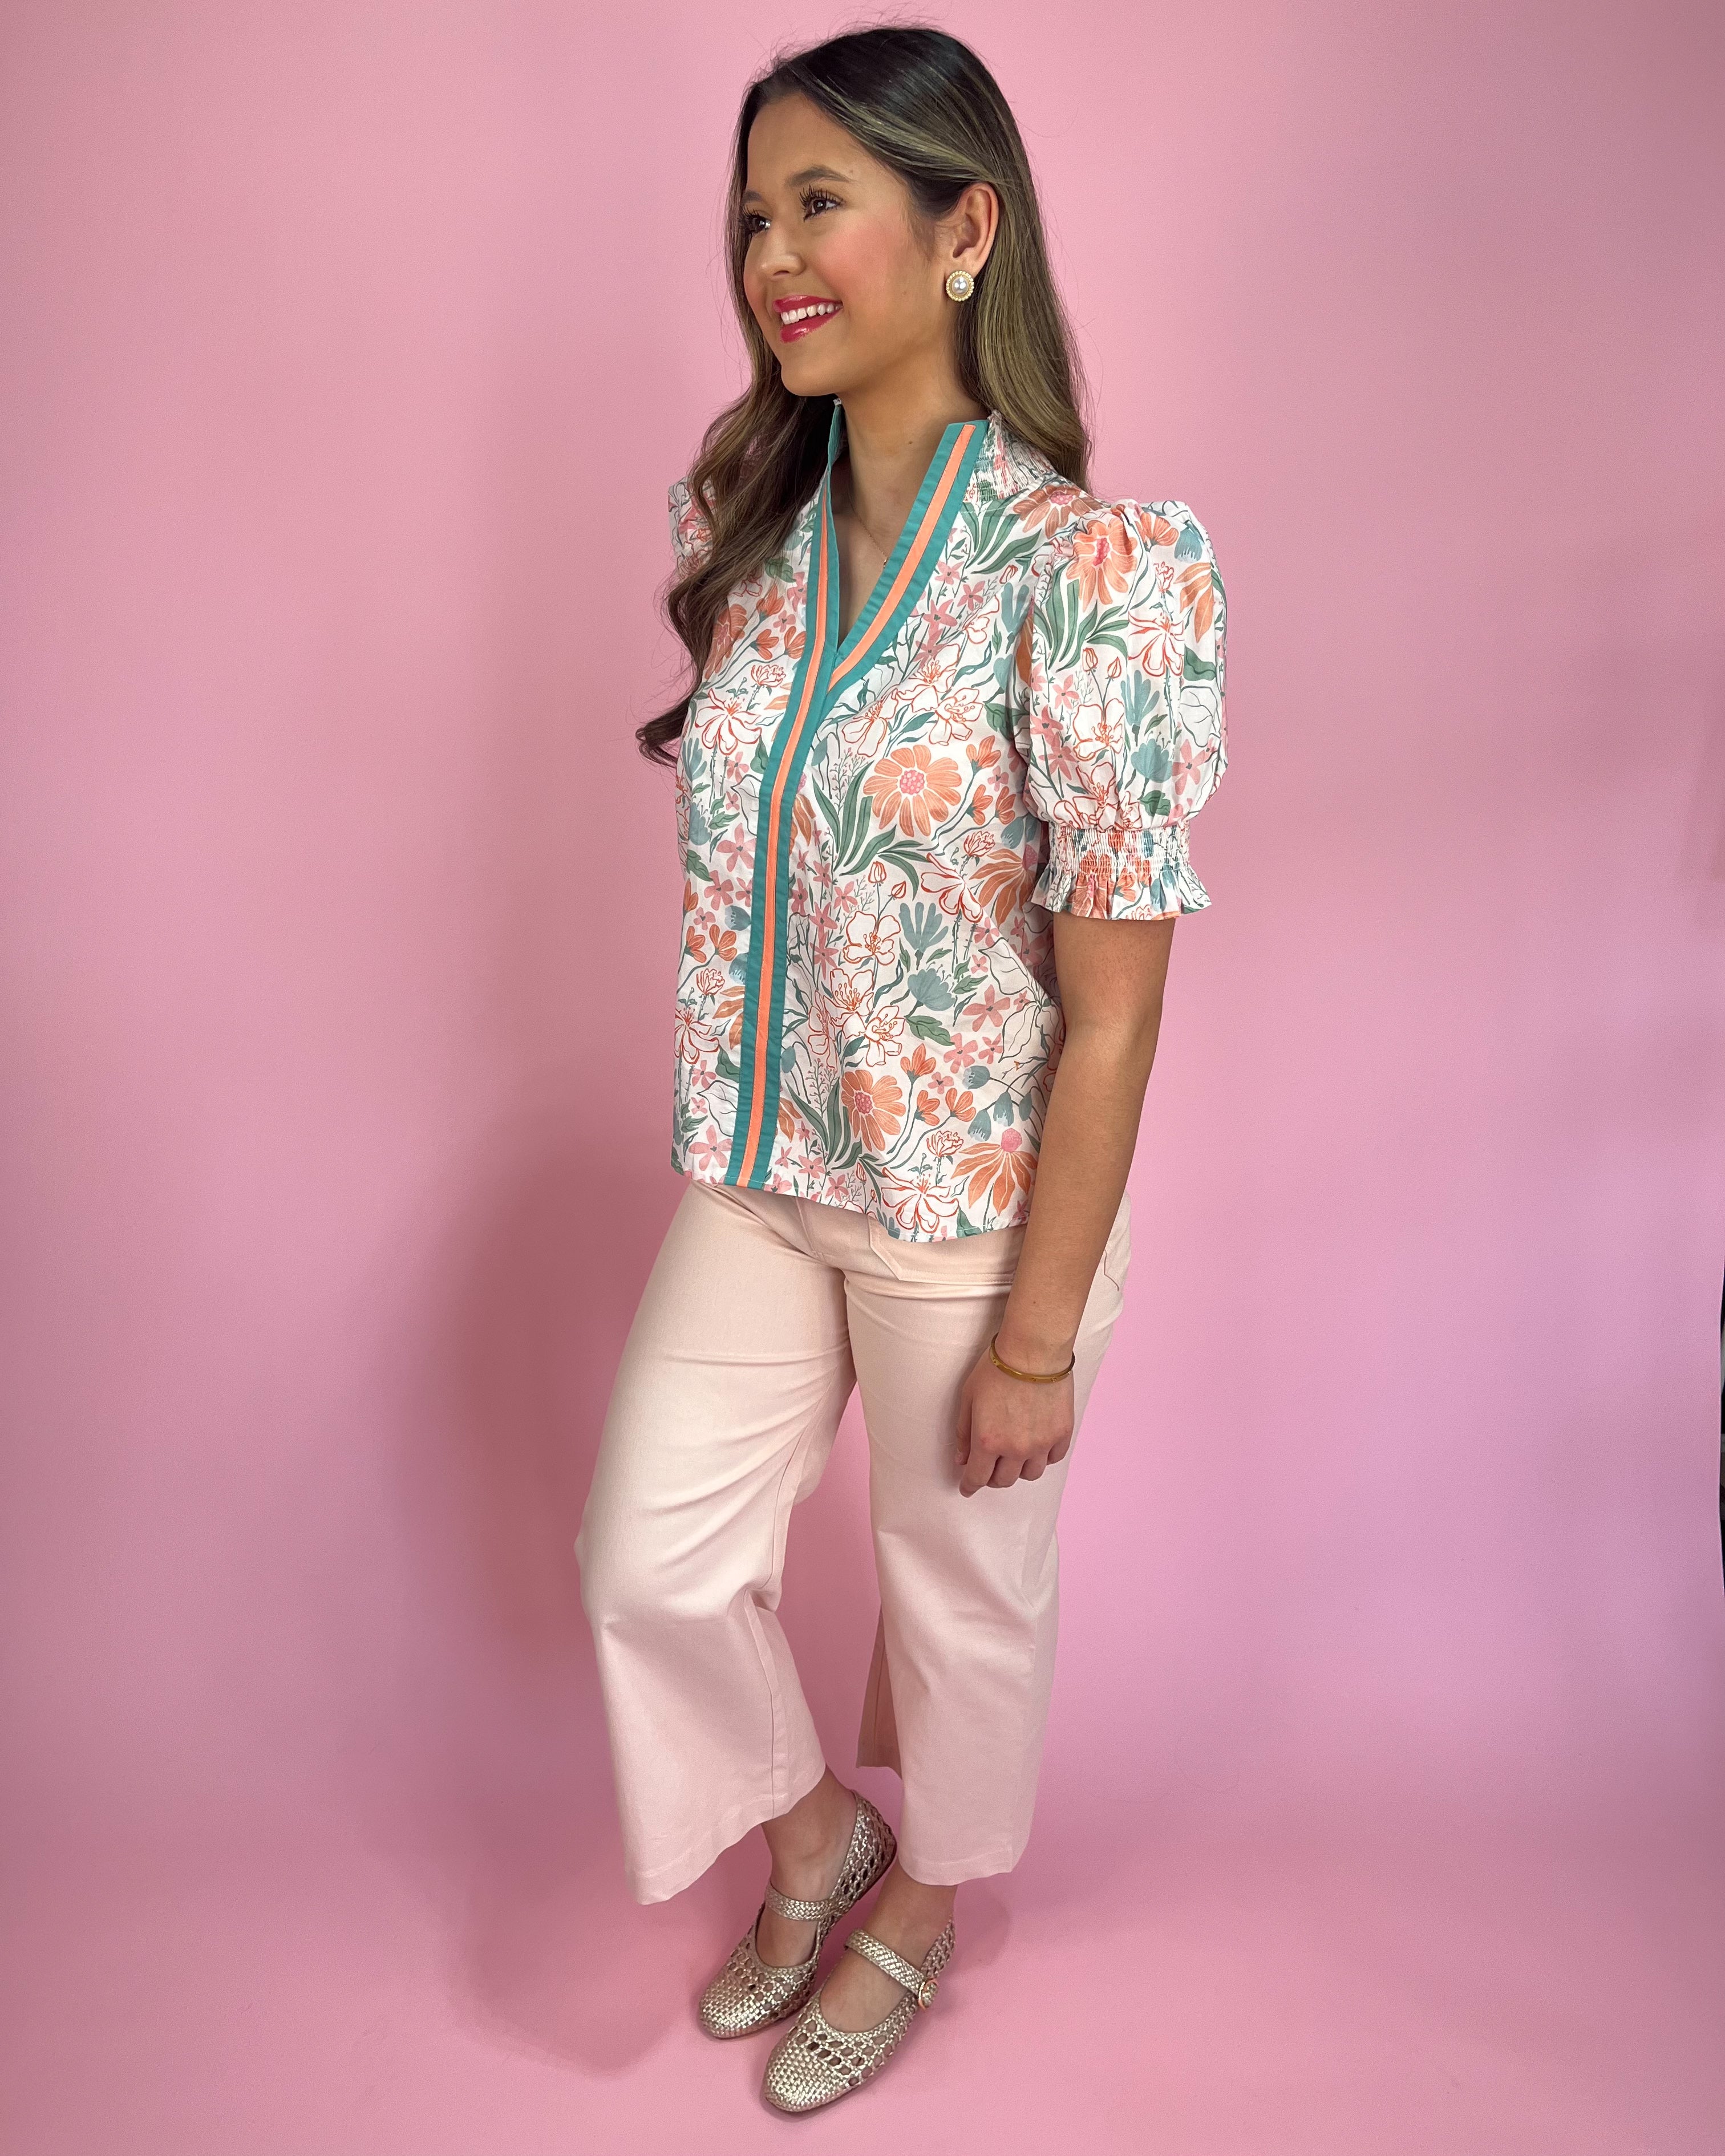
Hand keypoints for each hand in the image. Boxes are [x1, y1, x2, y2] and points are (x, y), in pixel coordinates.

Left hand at [954, 1338, 1074, 1495]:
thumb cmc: (996, 1368)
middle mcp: (1016, 1449)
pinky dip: (1043, 1457)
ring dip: (1018, 1470)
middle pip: (1003, 1480)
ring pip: (1030, 1475)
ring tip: (1013, 1457)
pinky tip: (1036, 1446)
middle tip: (988, 1467)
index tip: (967, 1488)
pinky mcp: (1062, 1433)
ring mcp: (1041, 1443)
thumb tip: (961, 1459)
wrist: (1034, 1349)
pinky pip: (1053, 1459)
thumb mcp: (968, 1398)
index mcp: (988, 1441)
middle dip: (992, 1478)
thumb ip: (963, 1432)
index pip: (977, 1478)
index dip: (969, 1486)